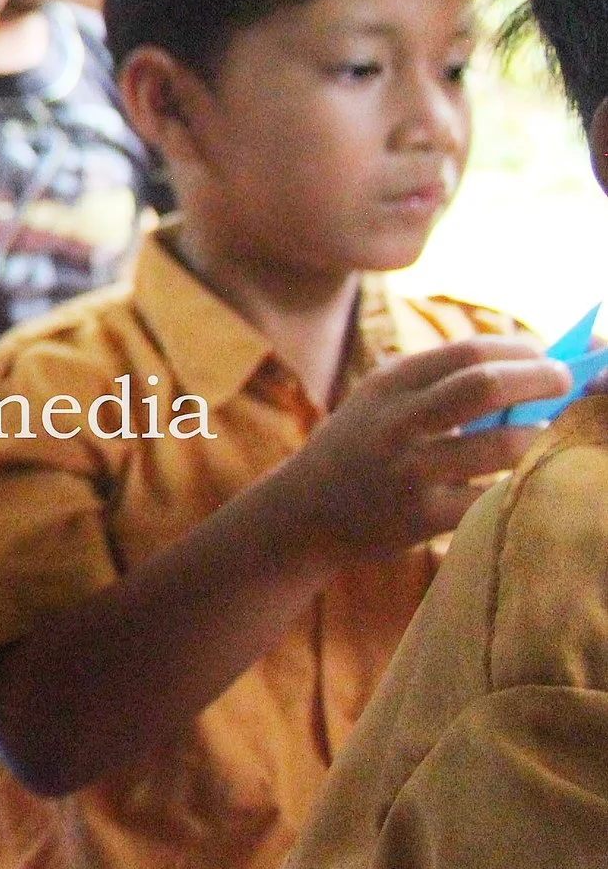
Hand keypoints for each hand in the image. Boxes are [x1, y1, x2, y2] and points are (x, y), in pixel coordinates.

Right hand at [267, 335, 565, 566]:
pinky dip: (520, 485)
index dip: (519, 351)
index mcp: (389, 384)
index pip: (469, 352)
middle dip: (541, 380)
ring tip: (547, 434)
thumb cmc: (358, 448)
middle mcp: (397, 422)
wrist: (302, 512)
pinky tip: (526, 478)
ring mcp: (409, 471)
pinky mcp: (422, 517)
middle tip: (566, 382)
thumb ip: (435, 381)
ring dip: (541, 437)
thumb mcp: (378, 400)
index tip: (544, 356)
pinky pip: (493, 497)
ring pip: (502, 446)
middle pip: (486, 386)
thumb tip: (526, 367)